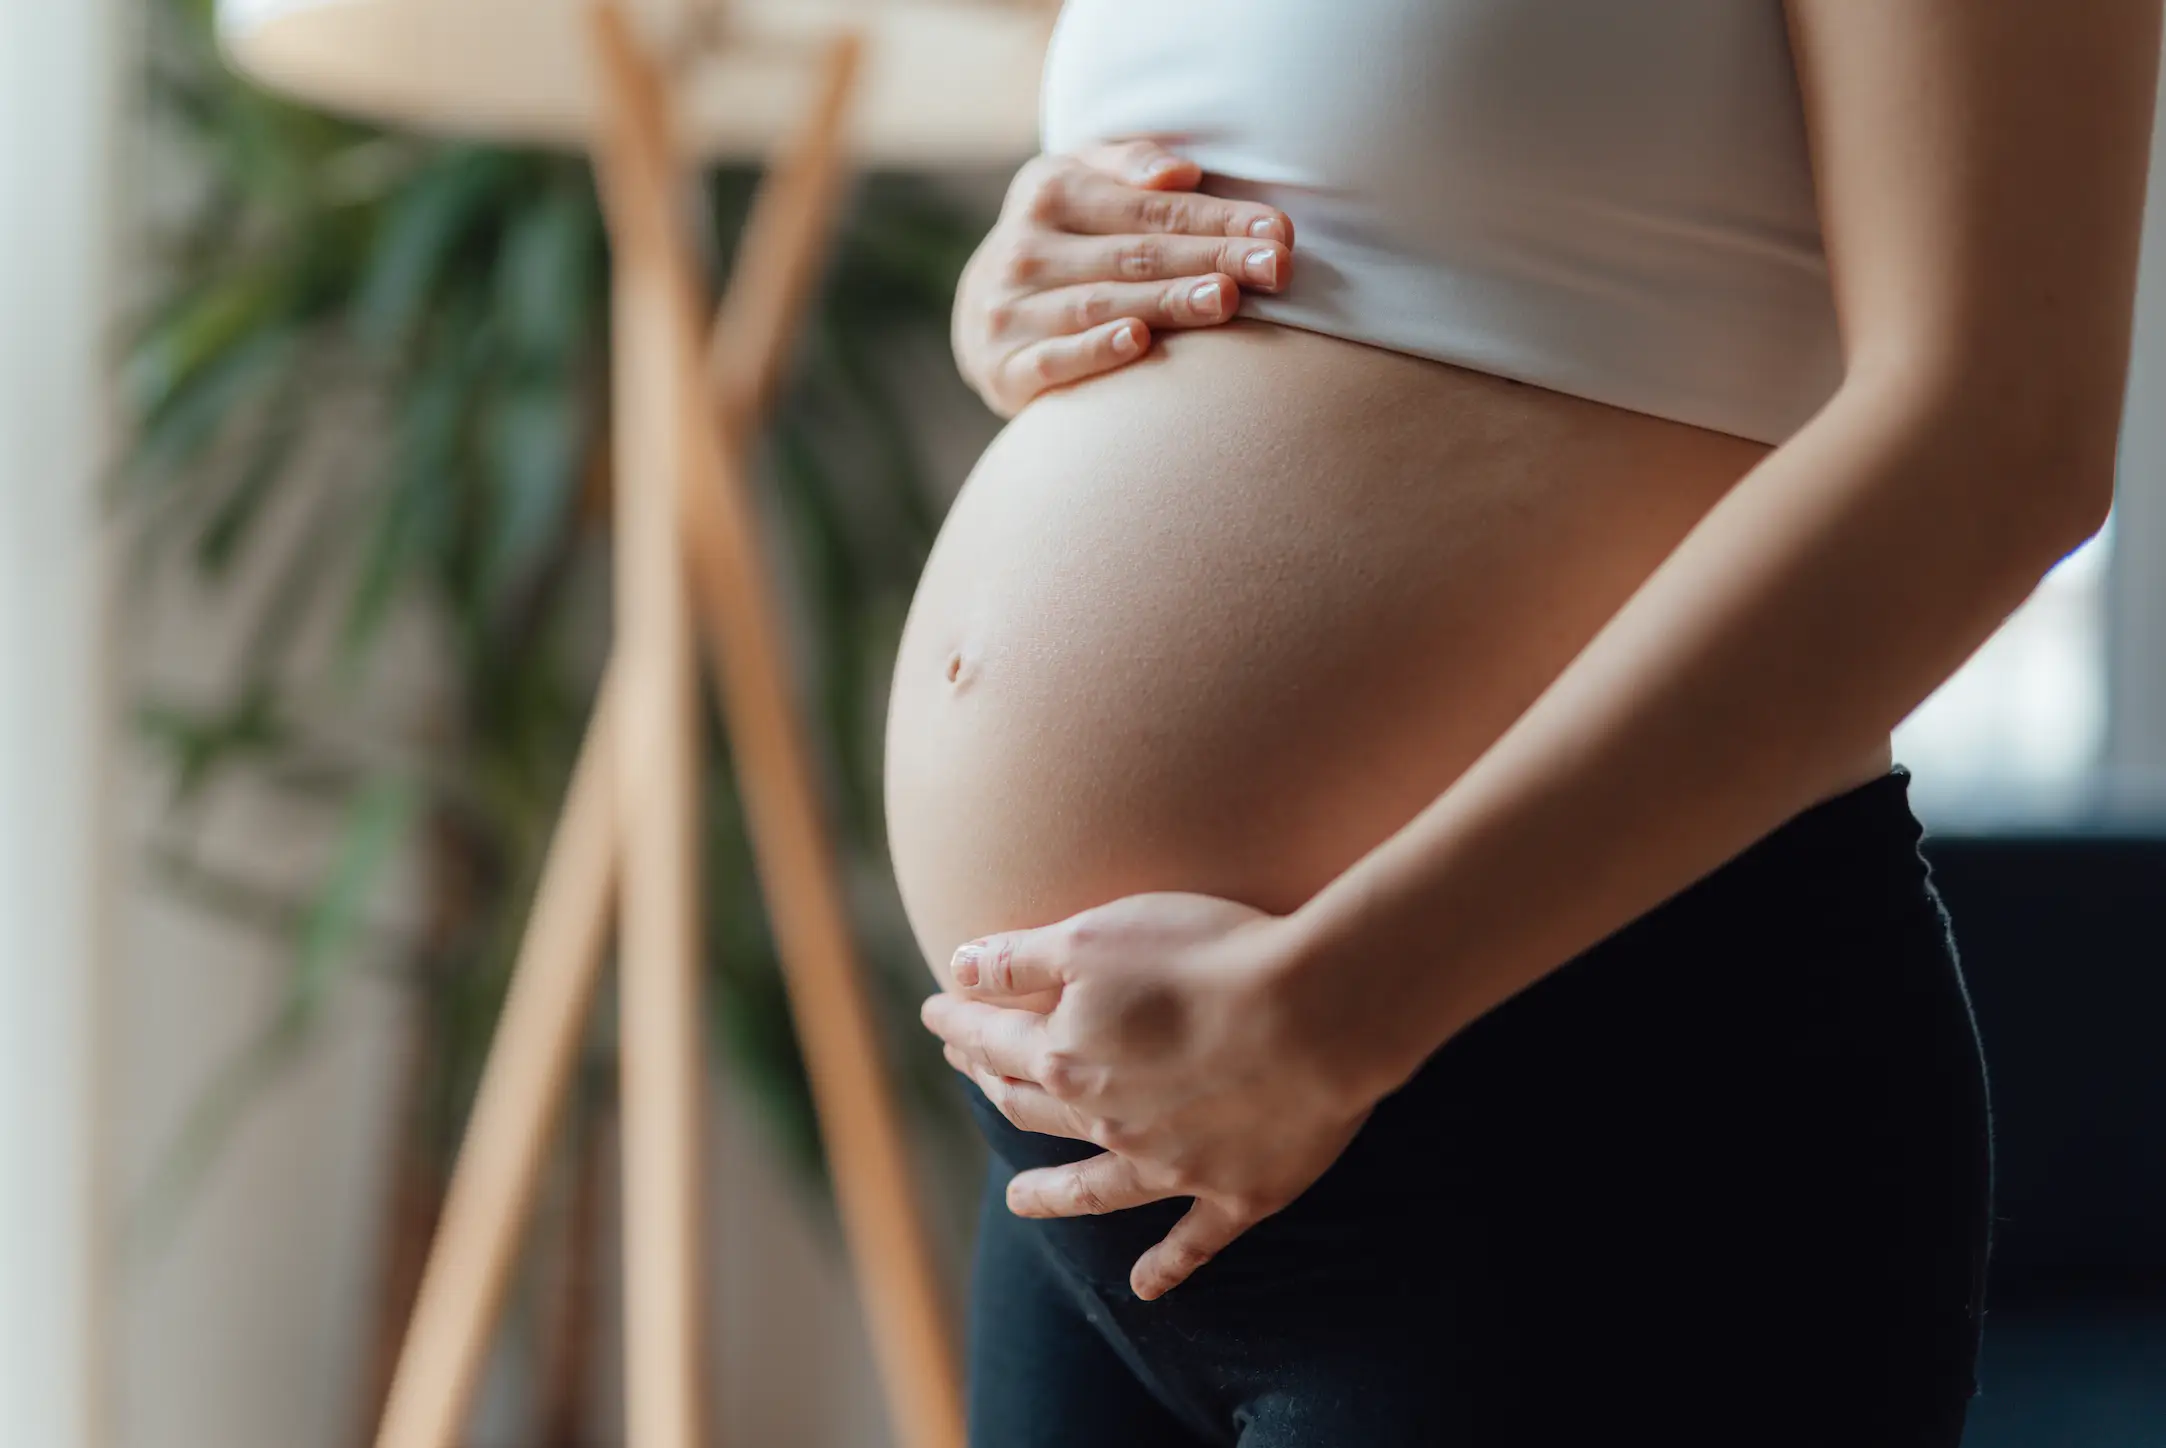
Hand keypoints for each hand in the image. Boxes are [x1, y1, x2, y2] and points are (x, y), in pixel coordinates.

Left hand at [919, 891, 1374, 1300]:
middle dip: (994, 1085)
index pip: (992, 1040)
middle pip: (1034, 1107)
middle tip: (973, 1073)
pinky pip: (1192, 1243)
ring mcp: (1171, 1167)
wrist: (1315, 1015)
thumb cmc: (1205, 957)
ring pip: (1093, 1188)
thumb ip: (1020, 959)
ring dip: (1052, 1195)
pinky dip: (1166, 1268)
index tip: (935, 1011)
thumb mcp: (1094, 936)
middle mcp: (1107, 1122)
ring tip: (1019, 1201)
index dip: (959, 1023)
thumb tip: (956, 969)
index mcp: (1067, 1056)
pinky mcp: (1236, 1193)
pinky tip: (1145, 1289)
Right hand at [952, 139, 1295, 416]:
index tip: (1278, 232)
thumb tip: (1179, 173)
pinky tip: (1139, 341)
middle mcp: (1024, 248)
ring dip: (1166, 302)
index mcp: (1049, 190)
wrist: (982, 315)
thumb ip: (1130, 164)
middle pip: (1135, 254)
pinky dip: (1095, 350)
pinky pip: (1053, 359)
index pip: (1149, 207)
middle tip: (1274, 269)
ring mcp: (1009, 310)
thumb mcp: (1082, 181)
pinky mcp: (1003, 367)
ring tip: (1225, 298)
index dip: (1216, 218)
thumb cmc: (1061, 239)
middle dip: (1210, 259)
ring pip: (1100, 303)